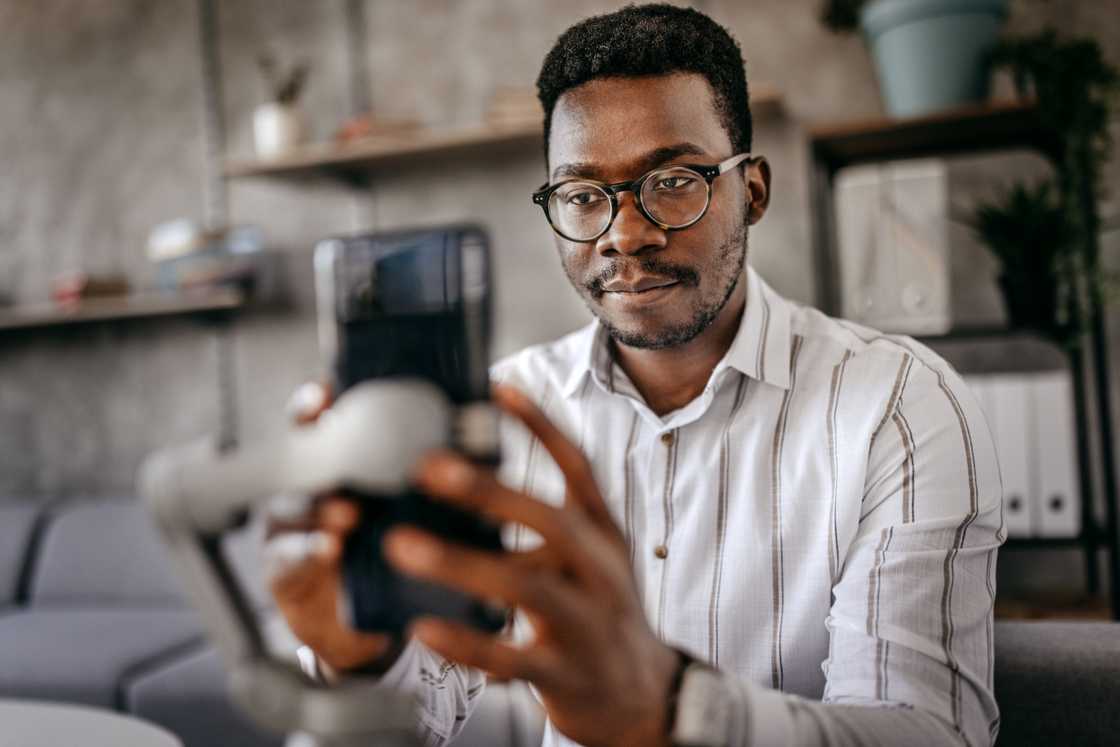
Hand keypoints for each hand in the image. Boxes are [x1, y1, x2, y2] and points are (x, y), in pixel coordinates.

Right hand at [265, 382, 396, 672]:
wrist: (356, 620)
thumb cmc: (384, 553)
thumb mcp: (405, 514)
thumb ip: (424, 484)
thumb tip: (478, 454)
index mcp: (333, 469)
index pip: (318, 427)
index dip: (316, 405)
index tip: (328, 391)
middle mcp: (304, 491)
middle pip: (297, 460)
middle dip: (314, 451)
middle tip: (343, 450)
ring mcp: (288, 529)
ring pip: (293, 507)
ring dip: (320, 508)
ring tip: (349, 512)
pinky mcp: (283, 570)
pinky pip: (288, 557)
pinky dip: (309, 551)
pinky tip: (331, 549)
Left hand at [387, 384, 678, 746]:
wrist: (642, 695)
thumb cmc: (599, 613)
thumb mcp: (587, 559)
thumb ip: (541, 526)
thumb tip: (466, 485)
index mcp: (603, 534)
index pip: (578, 467)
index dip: (540, 425)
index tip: (498, 387)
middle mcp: (601, 570)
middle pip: (550, 520)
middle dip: (489, 490)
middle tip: (427, 467)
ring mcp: (587, 623)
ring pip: (526, 587)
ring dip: (460, 564)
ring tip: (403, 545)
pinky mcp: (565, 674)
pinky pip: (510, 658)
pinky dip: (465, 642)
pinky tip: (423, 627)